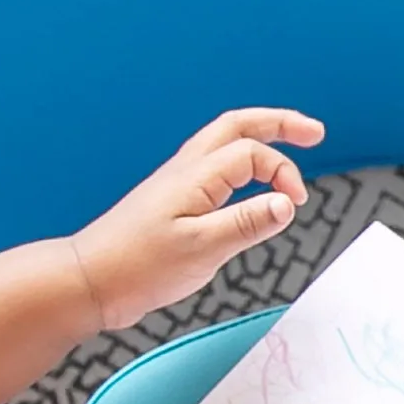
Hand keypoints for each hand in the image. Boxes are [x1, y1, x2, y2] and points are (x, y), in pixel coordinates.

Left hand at [73, 106, 324, 328]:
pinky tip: (247, 181)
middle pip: (237, 126)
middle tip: (313, 132)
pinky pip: (213, 167)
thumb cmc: (136, 266)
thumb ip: (248, 224)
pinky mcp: (172, 202)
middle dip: (279, 123)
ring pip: (223, 142)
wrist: (90, 280)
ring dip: (259, 137)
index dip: (283, 173)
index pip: (253, 154)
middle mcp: (186, 171)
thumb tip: (287, 204)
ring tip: (288, 145)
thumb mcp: (201, 249)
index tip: (296, 204)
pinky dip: (240, 163)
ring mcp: (177, 184)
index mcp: (196, 176)